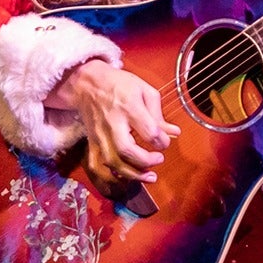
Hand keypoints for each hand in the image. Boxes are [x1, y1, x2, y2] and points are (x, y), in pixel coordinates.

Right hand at [47, 60, 180, 196]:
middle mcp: (112, 123)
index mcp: (129, 107)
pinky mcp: (92, 142)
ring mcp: (100, 134)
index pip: (148, 130)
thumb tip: (174, 133)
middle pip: (126, 150)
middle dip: (146, 160)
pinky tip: (126, 178)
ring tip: (150, 176)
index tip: (165, 141)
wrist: (88, 84)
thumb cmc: (119, 85)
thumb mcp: (144, 90)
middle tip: (159, 159)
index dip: (161, 141)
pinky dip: (111, 176)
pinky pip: (98, 165)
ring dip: (132, 174)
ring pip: (112, 161)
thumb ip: (159, 114)